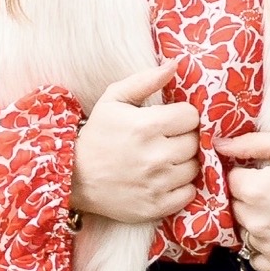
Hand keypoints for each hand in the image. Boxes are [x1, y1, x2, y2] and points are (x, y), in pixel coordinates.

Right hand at [71, 67, 200, 226]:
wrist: (74, 178)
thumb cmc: (97, 136)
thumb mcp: (113, 100)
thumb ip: (145, 80)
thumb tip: (175, 64)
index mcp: (146, 126)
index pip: (191, 116)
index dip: (183, 116)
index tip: (171, 121)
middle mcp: (155, 156)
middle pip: (195, 142)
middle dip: (184, 138)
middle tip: (167, 140)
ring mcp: (157, 184)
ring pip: (194, 168)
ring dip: (184, 163)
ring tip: (165, 160)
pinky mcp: (156, 206)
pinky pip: (189, 193)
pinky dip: (182, 187)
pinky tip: (165, 179)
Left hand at [222, 130, 269, 270]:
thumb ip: (251, 143)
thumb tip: (218, 144)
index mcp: (256, 190)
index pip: (230, 182)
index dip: (245, 175)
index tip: (263, 174)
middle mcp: (258, 221)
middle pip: (235, 209)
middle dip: (249, 199)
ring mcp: (269, 247)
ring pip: (245, 233)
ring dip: (256, 224)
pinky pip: (256, 260)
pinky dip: (264, 249)